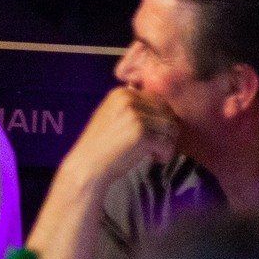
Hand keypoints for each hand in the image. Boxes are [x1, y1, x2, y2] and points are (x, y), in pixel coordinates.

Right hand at [62, 87, 178, 186]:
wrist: (87, 165)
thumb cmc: (101, 145)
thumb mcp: (111, 116)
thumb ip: (131, 107)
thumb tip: (163, 108)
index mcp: (121, 93)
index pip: (158, 101)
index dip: (160, 119)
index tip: (152, 134)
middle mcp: (129, 100)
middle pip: (167, 113)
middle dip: (166, 131)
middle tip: (156, 146)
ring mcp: (135, 116)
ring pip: (171, 128)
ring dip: (168, 143)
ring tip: (155, 153)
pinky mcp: (142, 134)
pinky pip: (168, 143)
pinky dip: (166, 154)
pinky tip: (155, 159)